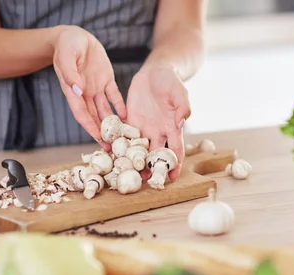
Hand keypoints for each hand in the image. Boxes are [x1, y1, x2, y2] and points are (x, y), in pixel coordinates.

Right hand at [52, 25, 126, 150]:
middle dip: (103, 134)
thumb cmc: (66, 45)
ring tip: (121, 137)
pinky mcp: (106, 80)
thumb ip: (70, 73)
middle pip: (94, 118)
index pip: (82, 114)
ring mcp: (96, 88)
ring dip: (113, 124)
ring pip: (105, 110)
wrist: (74, 35)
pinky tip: (126, 117)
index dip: (90, 128)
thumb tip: (77, 90)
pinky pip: (114, 96)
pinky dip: (120, 106)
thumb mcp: (66, 56)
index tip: (99, 140)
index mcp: (73, 91)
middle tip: (112, 149)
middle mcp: (84, 93)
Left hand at [125, 63, 190, 180]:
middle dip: (152, 170)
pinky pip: (124, 137)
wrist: (154, 72)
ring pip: (139, 150)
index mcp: (172, 128)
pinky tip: (112, 155)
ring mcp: (143, 129)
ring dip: (134, 163)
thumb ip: (182, 107)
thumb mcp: (179, 92)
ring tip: (126, 174)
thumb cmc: (170, 81)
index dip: (174, 165)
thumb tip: (182, 122)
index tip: (172, 178)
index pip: (175, 151)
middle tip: (146, 184)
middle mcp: (158, 133)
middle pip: (155, 156)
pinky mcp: (130, 122)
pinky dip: (119, 146)